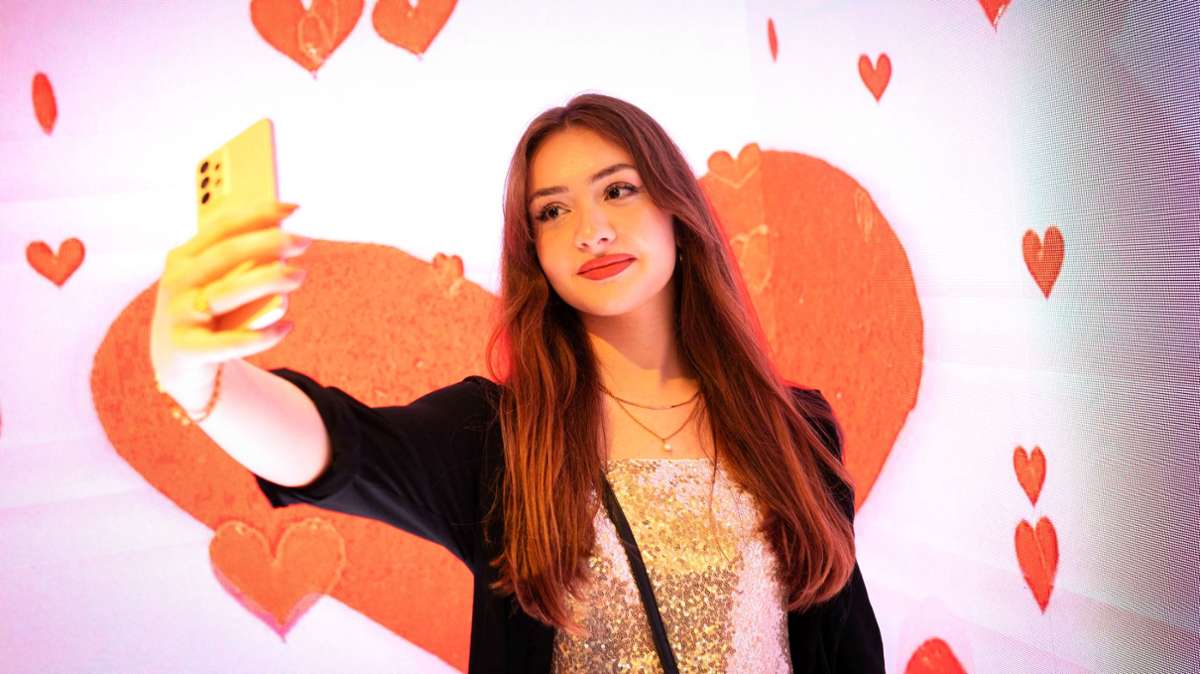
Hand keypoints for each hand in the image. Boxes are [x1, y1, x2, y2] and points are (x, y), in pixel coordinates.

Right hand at [149, 201, 308, 402]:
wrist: (174, 363)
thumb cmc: (204, 311)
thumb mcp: (213, 281)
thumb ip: (239, 259)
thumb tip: (283, 234)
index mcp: (183, 258)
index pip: (222, 227)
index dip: (258, 214)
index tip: (293, 208)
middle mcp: (177, 283)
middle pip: (226, 254)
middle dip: (268, 242)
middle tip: (304, 240)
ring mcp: (179, 316)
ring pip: (227, 293)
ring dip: (268, 281)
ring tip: (300, 275)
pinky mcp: (187, 350)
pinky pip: (229, 343)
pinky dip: (261, 335)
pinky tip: (287, 327)